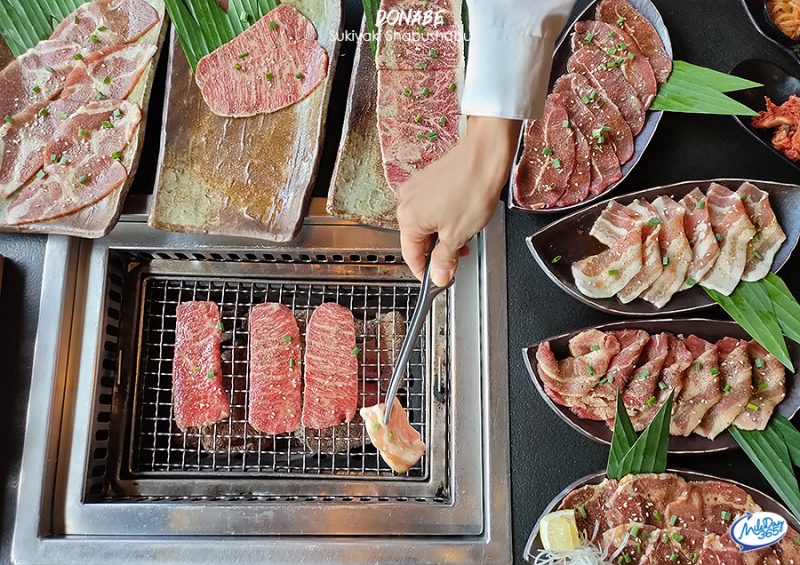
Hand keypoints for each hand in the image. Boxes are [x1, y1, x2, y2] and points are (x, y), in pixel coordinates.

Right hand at [396, 116, 520, 285]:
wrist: (485, 155)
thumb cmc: (472, 189)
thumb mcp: (458, 235)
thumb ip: (445, 259)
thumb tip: (438, 276)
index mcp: (407, 218)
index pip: (411, 255)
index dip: (426, 271)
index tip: (439, 279)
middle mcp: (406, 202)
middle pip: (418, 238)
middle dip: (438, 250)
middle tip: (460, 255)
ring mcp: (416, 188)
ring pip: (426, 222)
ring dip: (443, 233)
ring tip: (465, 233)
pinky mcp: (428, 179)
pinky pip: (431, 206)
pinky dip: (444, 216)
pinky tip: (461, 215)